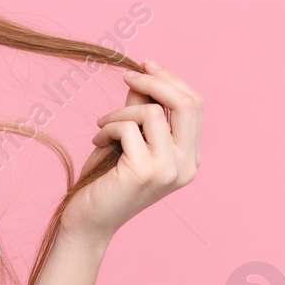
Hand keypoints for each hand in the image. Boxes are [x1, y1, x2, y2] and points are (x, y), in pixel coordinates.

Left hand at [60, 60, 202, 242]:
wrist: (90, 219)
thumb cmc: (108, 179)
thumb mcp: (129, 137)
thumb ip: (141, 107)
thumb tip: (145, 73)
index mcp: (190, 157)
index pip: (195, 105)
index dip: (170, 79)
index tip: (145, 64)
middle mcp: (187, 165)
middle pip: (188, 103)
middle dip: (156, 80)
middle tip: (127, 74)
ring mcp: (169, 170)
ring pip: (152, 112)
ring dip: (121, 111)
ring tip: (103, 126)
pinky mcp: (145, 172)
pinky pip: (128, 127)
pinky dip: (108, 127)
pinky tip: (97, 141)